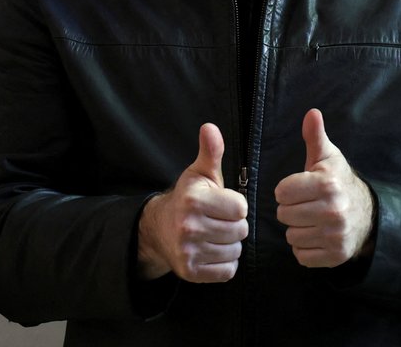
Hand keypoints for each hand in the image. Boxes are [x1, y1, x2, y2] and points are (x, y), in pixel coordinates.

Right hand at [137, 123, 247, 282]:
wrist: (159, 229)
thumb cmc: (188, 198)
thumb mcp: (200, 173)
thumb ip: (211, 151)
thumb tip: (210, 127)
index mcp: (194, 200)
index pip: (241, 208)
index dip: (236, 206)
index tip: (223, 204)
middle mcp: (189, 226)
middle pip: (240, 231)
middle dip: (234, 225)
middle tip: (218, 220)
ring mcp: (188, 252)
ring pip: (235, 251)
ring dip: (230, 244)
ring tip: (215, 235)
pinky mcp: (190, 272)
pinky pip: (227, 271)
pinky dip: (224, 263)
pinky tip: (212, 250)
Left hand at [274, 109, 374, 267]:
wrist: (368, 214)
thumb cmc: (339, 182)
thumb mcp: (328, 157)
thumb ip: (315, 136)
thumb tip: (311, 113)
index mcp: (327, 184)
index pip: (281, 192)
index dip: (287, 190)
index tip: (299, 189)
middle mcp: (333, 211)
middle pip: (284, 215)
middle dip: (291, 210)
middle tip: (305, 205)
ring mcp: (335, 235)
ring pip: (291, 237)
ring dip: (297, 230)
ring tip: (311, 220)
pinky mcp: (336, 255)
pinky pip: (301, 256)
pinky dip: (305, 248)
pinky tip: (316, 236)